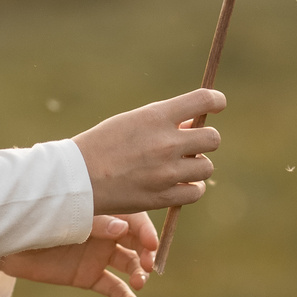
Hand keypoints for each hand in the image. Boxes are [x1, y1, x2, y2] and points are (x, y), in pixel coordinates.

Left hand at [0, 214, 159, 296]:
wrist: (11, 241)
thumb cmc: (42, 219)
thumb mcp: (70, 217)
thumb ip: (97, 223)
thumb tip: (123, 228)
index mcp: (105, 212)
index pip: (134, 220)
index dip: (146, 232)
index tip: (151, 244)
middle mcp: (107, 233)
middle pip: (136, 243)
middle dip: (146, 253)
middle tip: (147, 265)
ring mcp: (98, 256)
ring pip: (128, 265)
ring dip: (138, 274)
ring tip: (139, 283)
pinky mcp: (88, 276)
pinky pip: (112, 287)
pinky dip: (123, 296)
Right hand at [71, 89, 224, 212]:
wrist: (78, 178)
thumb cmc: (103, 144)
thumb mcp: (132, 121)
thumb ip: (164, 121)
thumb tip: (193, 124)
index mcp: (157, 116)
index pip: (204, 100)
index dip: (216, 101)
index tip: (217, 104)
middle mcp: (166, 143)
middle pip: (212, 138)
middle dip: (204, 140)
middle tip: (189, 144)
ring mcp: (166, 172)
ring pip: (207, 167)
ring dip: (197, 166)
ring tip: (179, 166)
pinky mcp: (163, 196)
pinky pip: (196, 191)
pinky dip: (191, 188)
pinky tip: (178, 184)